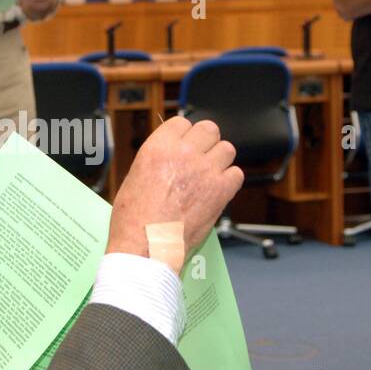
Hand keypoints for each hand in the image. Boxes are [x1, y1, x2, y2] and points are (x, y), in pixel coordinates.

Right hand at [106, 117, 243, 270]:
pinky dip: (229, 180)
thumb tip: (169, 156)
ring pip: (227, 149)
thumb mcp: (134, 178)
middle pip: (209, 129)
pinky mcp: (220, 191)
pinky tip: (218, 189)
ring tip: (210, 173)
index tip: (185, 144)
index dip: (184, 134)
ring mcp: (205, 171)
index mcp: (158, 147)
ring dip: (219, 159)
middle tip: (200, 156)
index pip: (181, 123)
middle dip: (205, 141)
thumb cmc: (134, 220)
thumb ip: (155, 161)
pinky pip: (236, 174)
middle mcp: (184, 153)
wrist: (146, 247)